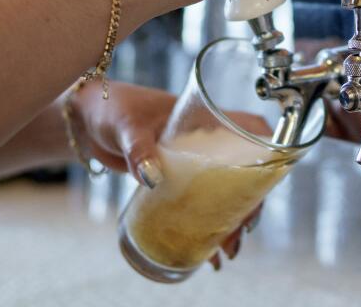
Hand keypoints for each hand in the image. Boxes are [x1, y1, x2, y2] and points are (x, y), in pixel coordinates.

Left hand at [69, 82, 263, 262]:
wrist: (84, 120)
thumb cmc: (111, 108)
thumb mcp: (128, 126)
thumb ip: (139, 149)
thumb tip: (152, 178)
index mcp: (203, 118)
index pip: (250, 127)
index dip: (270, 147)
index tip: (275, 173)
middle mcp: (203, 141)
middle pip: (242, 170)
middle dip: (249, 202)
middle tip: (244, 230)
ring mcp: (189, 162)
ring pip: (222, 192)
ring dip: (229, 220)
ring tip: (227, 250)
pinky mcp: (172, 180)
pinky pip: (196, 204)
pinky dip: (203, 227)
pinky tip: (205, 252)